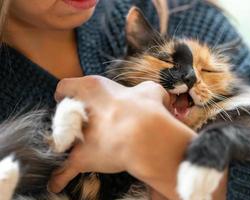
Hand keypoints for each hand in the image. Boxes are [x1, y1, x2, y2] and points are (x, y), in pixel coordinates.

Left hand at [48, 76, 195, 198]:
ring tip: (76, 149)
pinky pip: (63, 171)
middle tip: (87, 124)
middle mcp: (78, 110)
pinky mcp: (80, 158)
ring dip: (66, 145)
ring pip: (60, 140)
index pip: (66, 86)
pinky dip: (61, 178)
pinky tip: (57, 184)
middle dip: (70, 119)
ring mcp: (77, 136)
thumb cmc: (147, 109)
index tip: (74, 99)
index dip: (69, 93)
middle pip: (62, 114)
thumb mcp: (150, 91)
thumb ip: (144, 92)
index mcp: (92, 88)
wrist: (144, 134)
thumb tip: (149, 98)